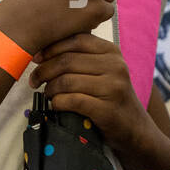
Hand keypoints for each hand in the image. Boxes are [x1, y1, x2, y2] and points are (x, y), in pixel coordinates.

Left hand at [31, 34, 169, 169]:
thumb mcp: (103, 70)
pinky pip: (72, 101)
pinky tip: (56, 105)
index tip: (37, 58)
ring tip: (47, 94)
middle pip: (67, 61)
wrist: (135, 129)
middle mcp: (116, 66)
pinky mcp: (107, 110)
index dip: (52, 47)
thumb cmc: (111, 97)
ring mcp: (114, 88)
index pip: (76, 40)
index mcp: (112, 52)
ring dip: (50, 88)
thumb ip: (81, 57)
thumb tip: (42, 50)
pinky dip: (57, 103)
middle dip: (44, 70)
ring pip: (67, 80)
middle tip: (34, 80)